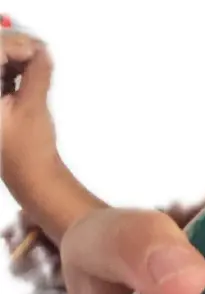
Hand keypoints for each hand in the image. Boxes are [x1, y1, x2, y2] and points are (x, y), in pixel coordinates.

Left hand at [1, 31, 55, 190]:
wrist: (32, 178)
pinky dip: (17, 72)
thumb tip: (42, 52)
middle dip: (16, 50)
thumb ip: (38, 73)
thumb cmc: (28, 151)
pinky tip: (34, 74)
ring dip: (18, 60)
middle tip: (41, 51)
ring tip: (41, 62)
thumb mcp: (33, 106)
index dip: (15, 45)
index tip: (37, 47)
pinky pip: (2, 78)